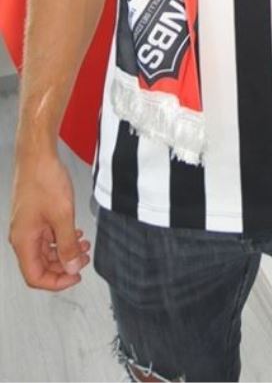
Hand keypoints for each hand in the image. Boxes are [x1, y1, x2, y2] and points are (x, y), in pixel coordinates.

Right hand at [9, 148, 89, 289]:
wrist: (37, 155)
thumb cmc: (44, 179)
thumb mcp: (62, 215)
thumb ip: (67, 244)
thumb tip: (71, 267)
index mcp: (23, 241)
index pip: (35, 276)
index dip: (56, 282)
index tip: (75, 277)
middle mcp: (22, 236)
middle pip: (41, 265)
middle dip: (64, 265)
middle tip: (83, 259)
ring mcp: (27, 226)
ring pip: (45, 250)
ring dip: (65, 251)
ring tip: (84, 246)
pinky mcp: (34, 216)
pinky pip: (47, 236)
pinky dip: (62, 238)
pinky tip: (76, 233)